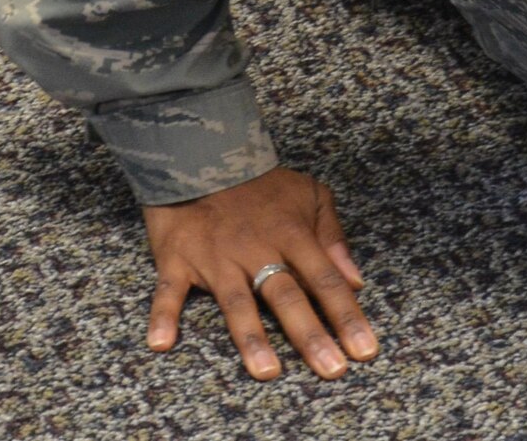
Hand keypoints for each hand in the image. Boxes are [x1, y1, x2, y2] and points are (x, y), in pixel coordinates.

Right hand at [142, 166, 376, 379]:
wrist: (201, 154)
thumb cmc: (262, 183)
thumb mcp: (310, 195)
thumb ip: (333, 237)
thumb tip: (356, 280)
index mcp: (291, 233)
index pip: (325, 279)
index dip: (347, 315)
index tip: (365, 350)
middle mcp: (256, 249)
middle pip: (287, 296)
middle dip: (310, 334)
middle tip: (331, 370)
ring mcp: (216, 258)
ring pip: (236, 302)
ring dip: (251, 336)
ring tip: (267, 371)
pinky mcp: (177, 260)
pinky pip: (169, 291)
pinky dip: (162, 315)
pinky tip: (161, 343)